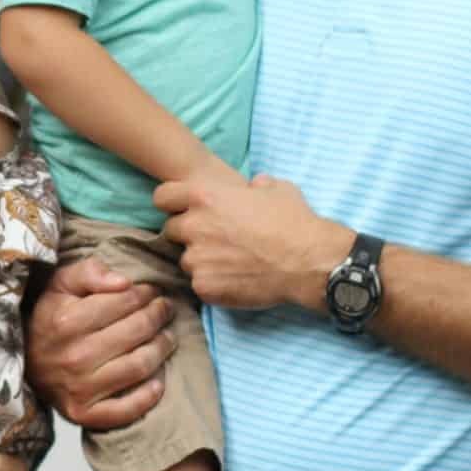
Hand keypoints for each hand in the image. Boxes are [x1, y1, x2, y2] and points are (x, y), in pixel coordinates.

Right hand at [27, 257, 171, 428]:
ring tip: (167, 337)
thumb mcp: (59, 285)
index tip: (152, 291)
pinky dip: (148, 396)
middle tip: (165, 309)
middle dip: (158, 316)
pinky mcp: (83, 414)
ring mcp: (79, 388)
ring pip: (139, 366)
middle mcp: (74, 356)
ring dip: (162, 349)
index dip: (145, 293)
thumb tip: (124, 282)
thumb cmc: (48, 319)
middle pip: (137, 331)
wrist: (22, 363)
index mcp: (68, 321)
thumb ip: (89, 272)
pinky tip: (158, 381)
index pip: (125, 301)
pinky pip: (126, 410)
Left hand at [154, 170, 349, 310]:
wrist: (308, 261)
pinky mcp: (204, 286)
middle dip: (189, 234)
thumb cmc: (294, 221)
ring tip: (230, 262)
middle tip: (215, 240)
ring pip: (186, 259)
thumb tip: (253, 185)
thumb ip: (255, 184)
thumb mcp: (276, 188)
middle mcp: (194, 225)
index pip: (162, 197)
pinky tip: (235, 279)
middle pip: (172, 230)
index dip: (174, 204)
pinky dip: (212, 282)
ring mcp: (196, 258)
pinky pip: (199, 283)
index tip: (185, 211)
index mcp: (204, 196)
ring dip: (201, 260)